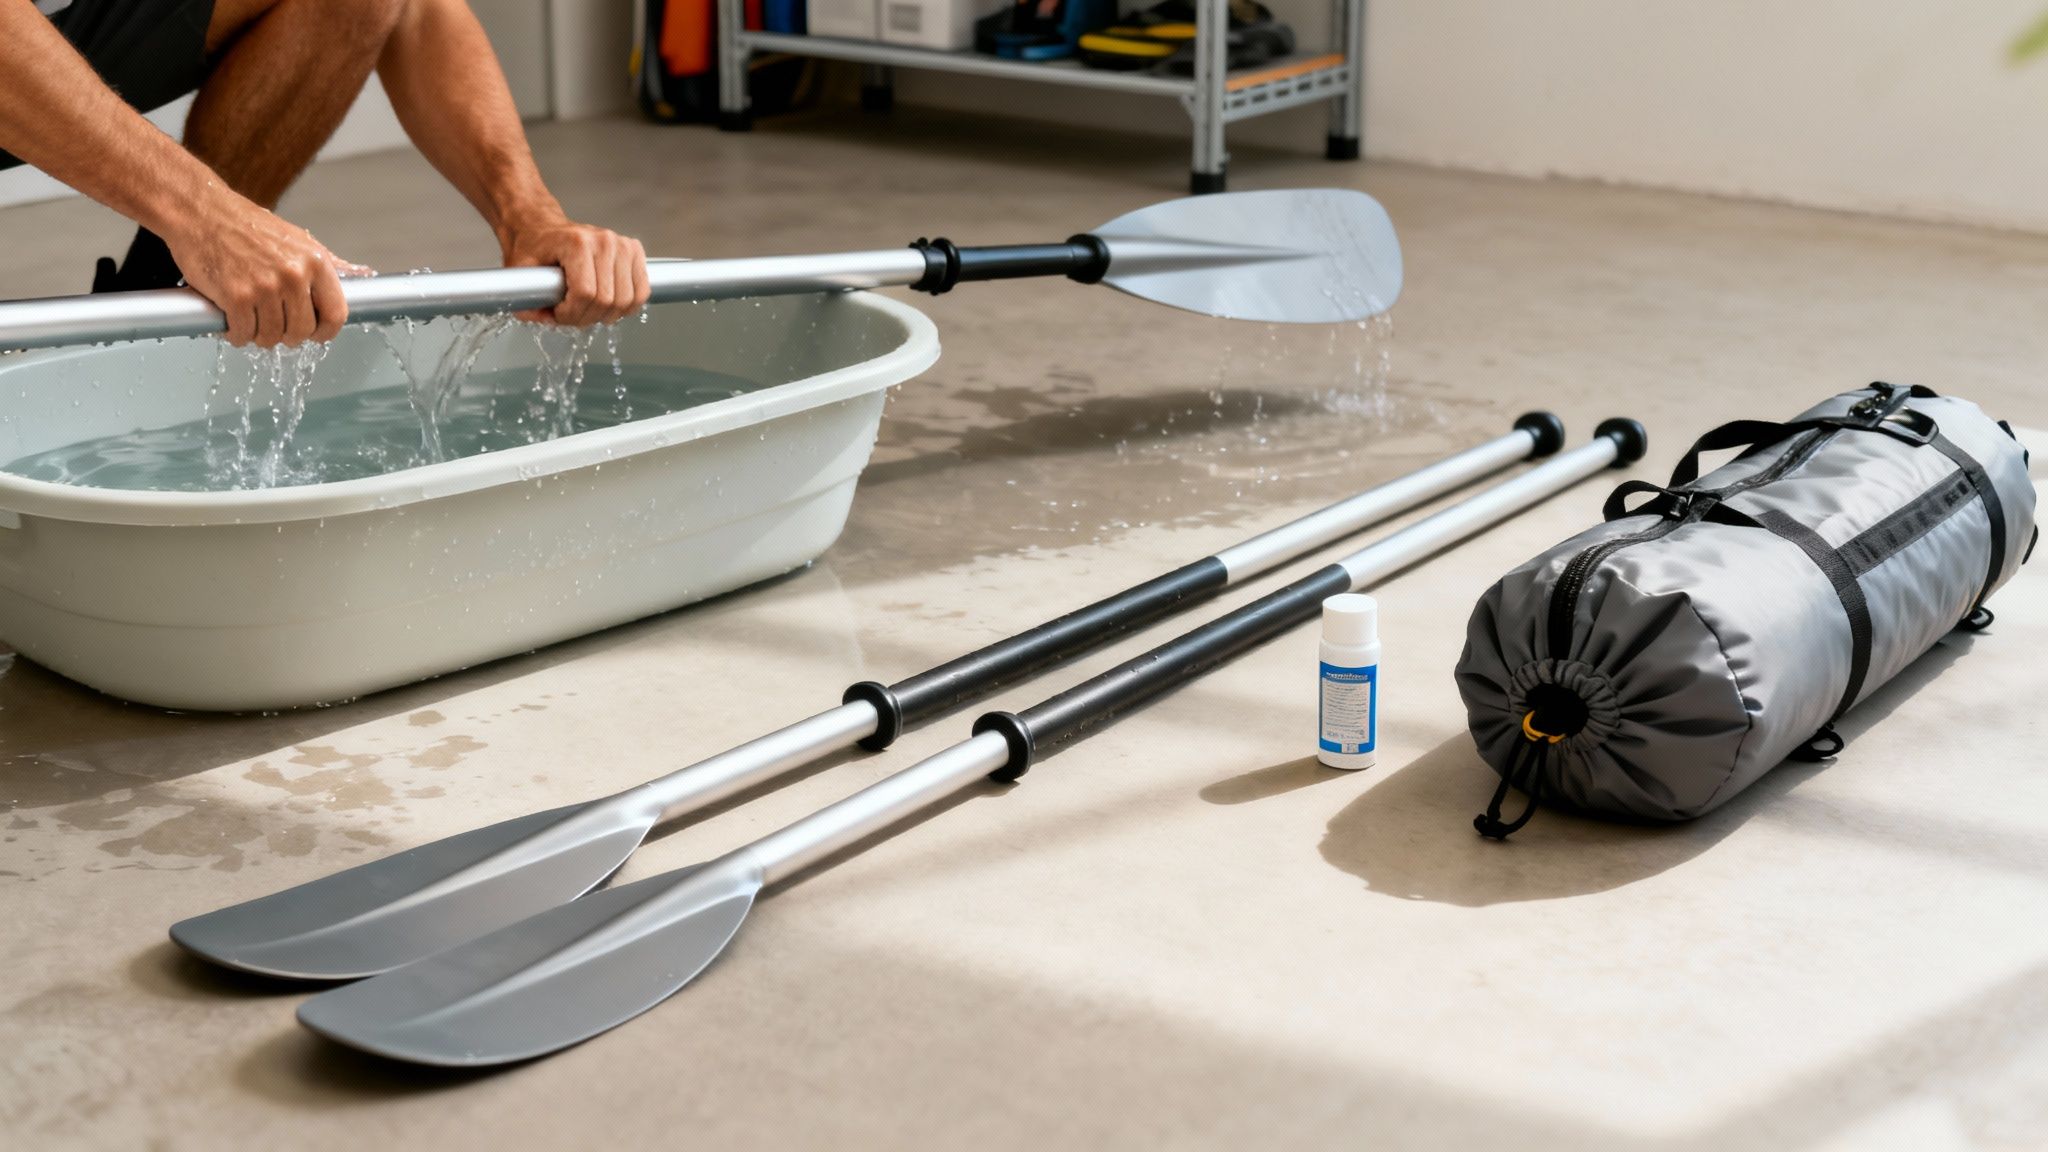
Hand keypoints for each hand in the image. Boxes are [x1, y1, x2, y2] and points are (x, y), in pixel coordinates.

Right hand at [161, 191, 369, 347]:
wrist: (201, 211)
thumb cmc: (247, 225)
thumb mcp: (297, 239)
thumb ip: (327, 262)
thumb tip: (362, 274)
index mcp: (315, 262)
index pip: (336, 315)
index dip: (325, 332)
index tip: (314, 334)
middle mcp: (294, 275)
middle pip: (302, 331)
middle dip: (287, 335)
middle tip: (272, 324)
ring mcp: (265, 287)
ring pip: (271, 337)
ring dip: (259, 335)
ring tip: (250, 319)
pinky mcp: (235, 297)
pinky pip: (243, 334)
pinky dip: (236, 334)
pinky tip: (232, 321)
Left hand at [498, 215, 649, 326]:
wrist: (544, 227)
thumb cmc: (534, 246)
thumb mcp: (520, 271)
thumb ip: (525, 299)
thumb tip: (543, 320)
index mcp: (577, 243)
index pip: (585, 293)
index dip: (571, 314)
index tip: (558, 314)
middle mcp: (604, 241)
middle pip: (607, 300)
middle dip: (586, 317)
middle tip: (571, 314)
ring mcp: (623, 245)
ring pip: (625, 301)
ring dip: (606, 315)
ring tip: (588, 309)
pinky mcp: (634, 251)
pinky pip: (641, 292)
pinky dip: (627, 307)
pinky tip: (609, 305)